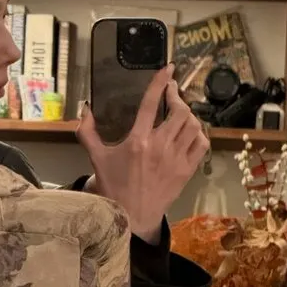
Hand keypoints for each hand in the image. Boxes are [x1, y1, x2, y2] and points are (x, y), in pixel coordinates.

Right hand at [76, 64, 209, 243]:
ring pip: (193, 125)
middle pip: (180, 111)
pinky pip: (201, 144)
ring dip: (188, 114)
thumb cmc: (113, 187)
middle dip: (177, 98)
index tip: (169, 69)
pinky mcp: (187, 170)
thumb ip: (88, 133)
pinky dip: (199, 133)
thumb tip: (84, 109)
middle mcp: (159, 147)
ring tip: (179, 113)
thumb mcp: (96, 159)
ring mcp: (176, 159)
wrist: (132, 217)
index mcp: (137, 141)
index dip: (161, 82)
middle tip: (171, 95)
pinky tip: (190, 132)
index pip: (152, 104)